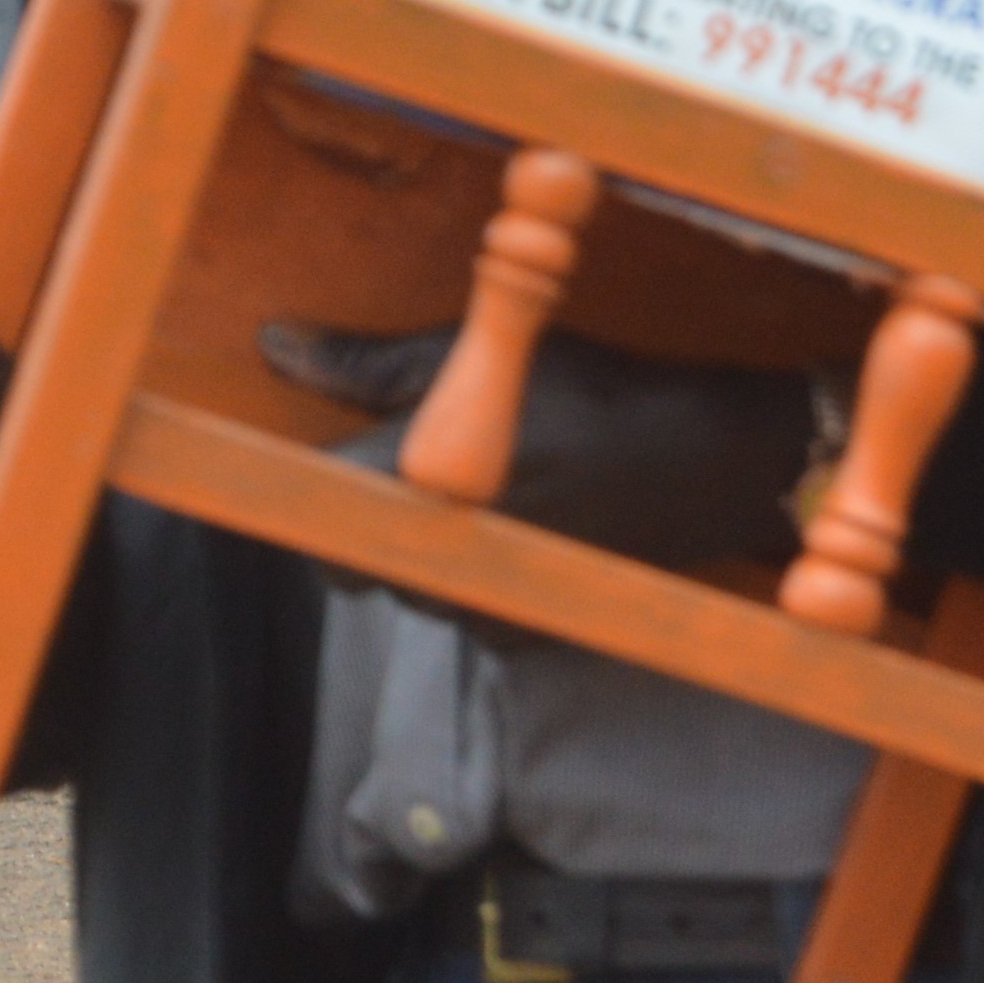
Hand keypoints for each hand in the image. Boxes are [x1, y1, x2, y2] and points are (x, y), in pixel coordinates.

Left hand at [258, 320, 812, 568]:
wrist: (704, 461)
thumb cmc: (590, 395)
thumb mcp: (479, 359)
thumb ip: (371, 365)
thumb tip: (279, 346)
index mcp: (428, 487)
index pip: (320, 496)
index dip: (319, 469)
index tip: (339, 443)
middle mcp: (449, 562)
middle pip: (354, 555)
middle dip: (370, 513)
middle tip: (414, 463)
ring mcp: (487, 610)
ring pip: (407, 584)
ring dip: (420, 543)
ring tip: (475, 488)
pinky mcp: (522, 636)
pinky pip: (460, 605)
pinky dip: (469, 570)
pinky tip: (513, 521)